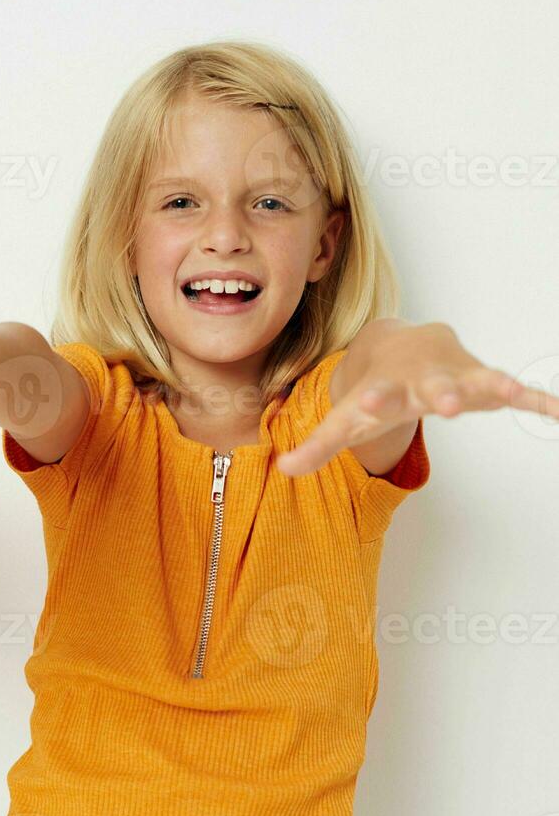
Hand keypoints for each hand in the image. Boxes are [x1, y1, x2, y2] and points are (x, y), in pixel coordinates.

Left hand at [277, 322, 558, 475]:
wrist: (398, 344)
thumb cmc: (373, 388)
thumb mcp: (345, 418)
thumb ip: (317, 445)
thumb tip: (282, 470)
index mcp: (386, 387)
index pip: (376, 394)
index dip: (371, 399)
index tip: (367, 401)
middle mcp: (423, 378)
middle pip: (431, 386)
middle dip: (439, 393)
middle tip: (446, 404)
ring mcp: (457, 376)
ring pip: (477, 379)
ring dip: (491, 386)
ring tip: (510, 393)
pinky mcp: (485, 382)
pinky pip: (517, 391)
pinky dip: (539, 400)